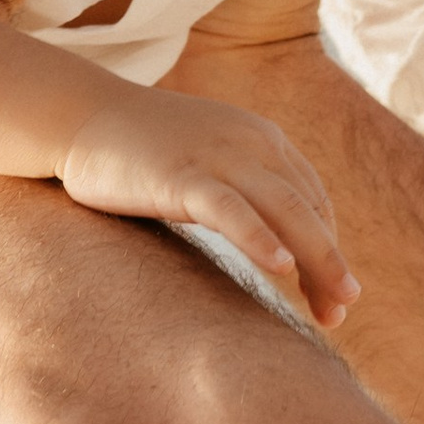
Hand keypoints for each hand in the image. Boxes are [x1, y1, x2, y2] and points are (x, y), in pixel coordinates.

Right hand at [57, 82, 356, 330]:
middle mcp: (250, 142)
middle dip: (331, 261)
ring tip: (335, 302)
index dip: (328, 246)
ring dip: (316, 257)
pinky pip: (230, 208)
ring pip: (284, 208)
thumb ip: (240, 189)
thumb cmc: (140, 149)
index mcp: (262, 140)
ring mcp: (217, 155)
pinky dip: (259, 236)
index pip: (312, 198)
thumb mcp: (206, 161)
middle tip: (344, 308)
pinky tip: (280, 268)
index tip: (334, 294)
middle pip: (308, 207)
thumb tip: (270, 240)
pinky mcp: (181, 173)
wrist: (78, 115)